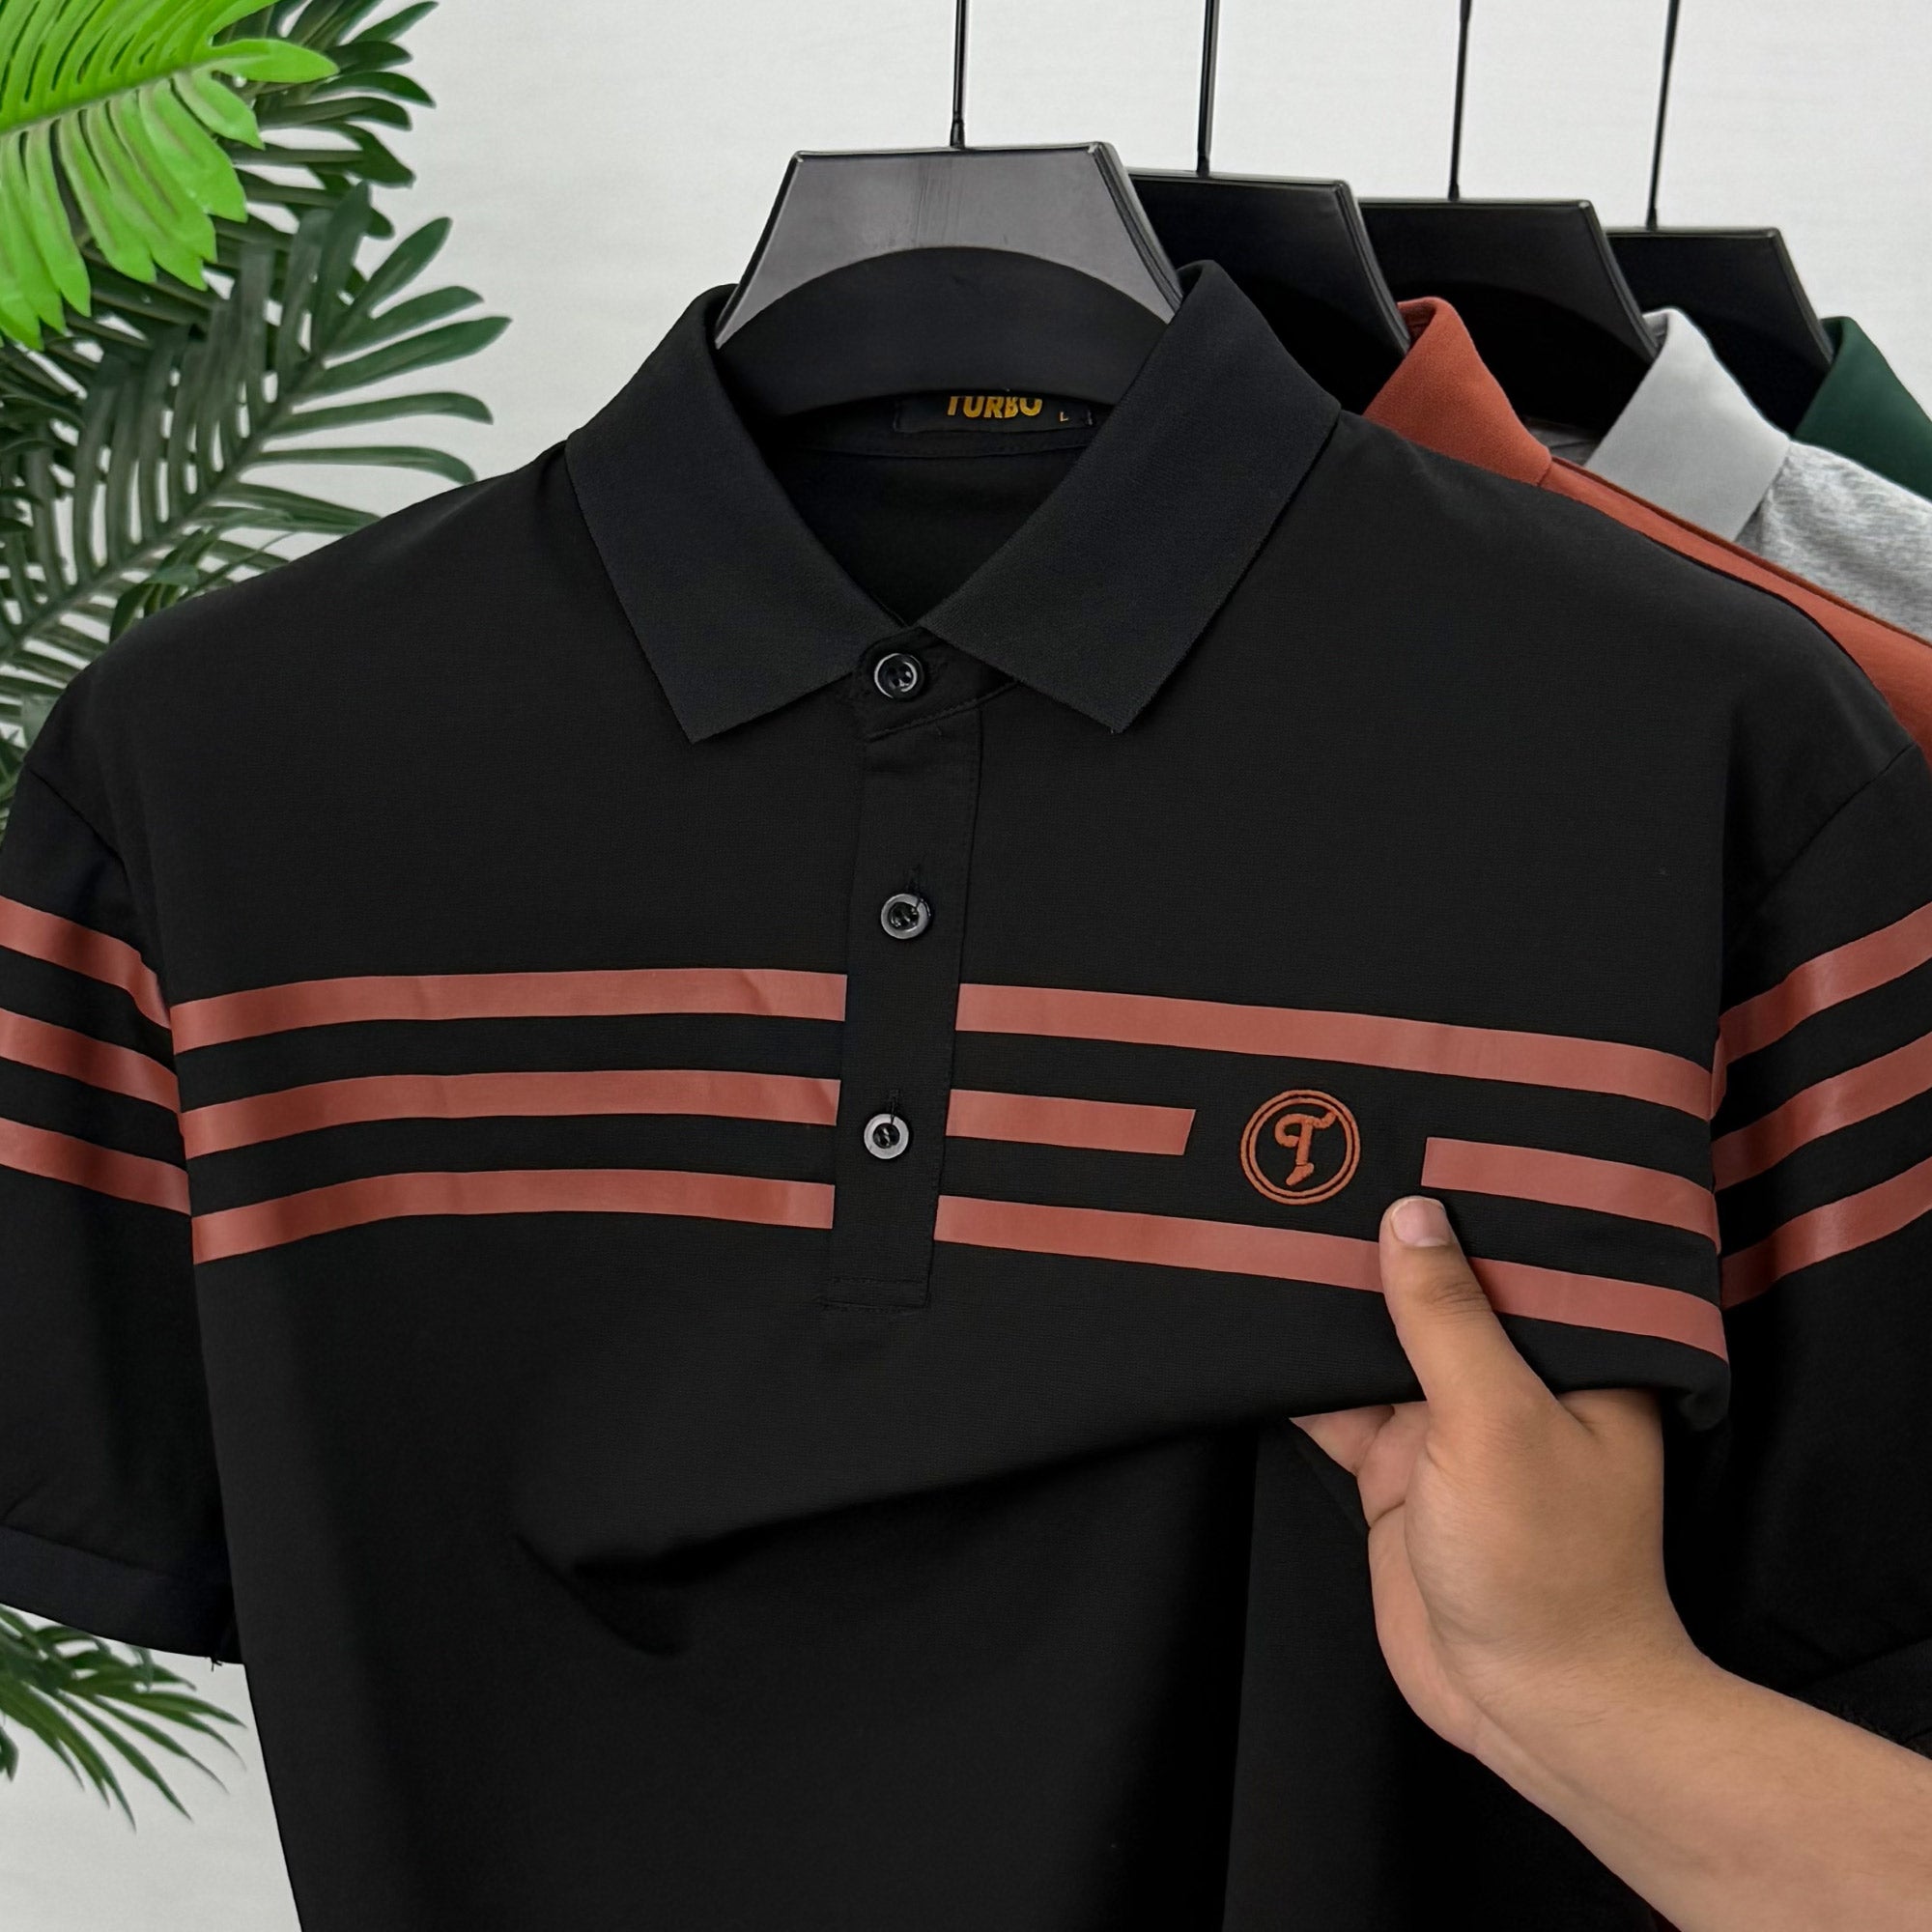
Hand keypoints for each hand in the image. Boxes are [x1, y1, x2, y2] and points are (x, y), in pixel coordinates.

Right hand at [1292, 1195, 1698, 1756]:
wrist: (1526, 1706)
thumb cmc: (1545, 1564)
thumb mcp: (1496, 1422)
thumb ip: (1446, 1319)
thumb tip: (1410, 1213)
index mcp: (1568, 1357)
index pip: (1510, 1253)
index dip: (1460, 1197)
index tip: (1404, 1125)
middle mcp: (1507, 1380)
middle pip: (1433, 1291)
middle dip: (1377, 1241)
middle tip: (1309, 1156)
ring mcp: (1444, 1427)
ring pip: (1374, 1343)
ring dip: (1326, 1303)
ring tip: (1265, 1218)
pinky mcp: (1392, 1472)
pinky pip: (1335, 1403)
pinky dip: (1295, 1371)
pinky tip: (1249, 1321)